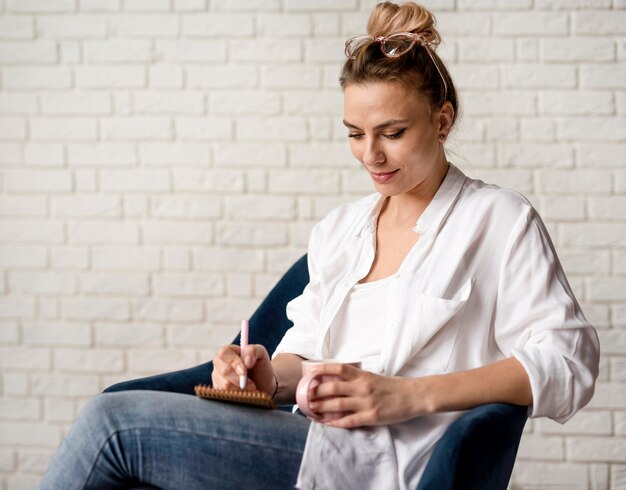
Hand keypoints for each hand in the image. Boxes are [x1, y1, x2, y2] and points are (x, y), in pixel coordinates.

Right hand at [211, 344, 274, 395]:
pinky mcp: (219, 391)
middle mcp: (219, 364)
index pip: (224, 353)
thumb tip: (246, 360)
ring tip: (250, 388)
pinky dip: (238, 395)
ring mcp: (217, 378)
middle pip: (223, 370)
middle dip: (239, 379)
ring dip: (240, 388)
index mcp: (228, 352)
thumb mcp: (261, 354)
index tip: (244, 371)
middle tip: (251, 383)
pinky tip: (244, 393)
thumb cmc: (261, 368)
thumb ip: (253, 351)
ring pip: (224, 385)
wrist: (263, 385)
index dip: (233, 362)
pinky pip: (225, 395)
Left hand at [307, 363, 421, 428]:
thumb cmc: (392, 387)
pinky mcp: (371, 416)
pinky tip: (326, 423)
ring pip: (337, 404)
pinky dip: (335, 422)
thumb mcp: (373, 377)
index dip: (323, 369)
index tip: (310, 372)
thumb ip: (356, 379)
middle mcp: (362, 387)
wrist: (413, 396)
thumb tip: (336, 381)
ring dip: (321, 408)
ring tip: (310, 410)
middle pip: (333, 388)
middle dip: (316, 392)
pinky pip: (348, 421)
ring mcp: (366, 402)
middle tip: (305, 396)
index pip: (339, 368)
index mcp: (363, 375)